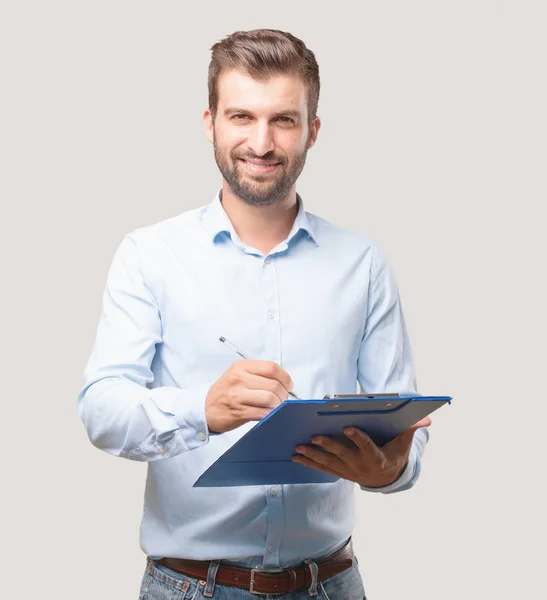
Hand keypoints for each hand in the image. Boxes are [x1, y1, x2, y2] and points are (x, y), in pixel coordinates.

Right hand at [206, 360, 293, 432]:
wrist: (204, 409)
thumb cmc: (225, 392)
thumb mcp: (237, 375)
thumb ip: (258, 374)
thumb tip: (283, 381)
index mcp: (241, 366)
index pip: (271, 368)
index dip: (285, 377)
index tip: (289, 385)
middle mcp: (238, 378)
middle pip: (273, 384)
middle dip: (284, 394)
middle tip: (283, 399)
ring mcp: (237, 395)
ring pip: (270, 398)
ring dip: (279, 405)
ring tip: (277, 407)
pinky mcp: (238, 411)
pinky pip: (263, 413)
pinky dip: (271, 414)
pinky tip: (270, 414)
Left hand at [292, 417, 431, 487]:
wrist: (387, 479)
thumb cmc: (394, 454)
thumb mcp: (404, 443)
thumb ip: (410, 429)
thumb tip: (426, 419)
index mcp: (377, 458)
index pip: (367, 446)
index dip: (358, 438)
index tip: (348, 427)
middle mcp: (361, 466)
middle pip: (343, 455)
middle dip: (328, 445)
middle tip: (314, 436)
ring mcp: (349, 471)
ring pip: (329, 463)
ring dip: (313, 456)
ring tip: (298, 447)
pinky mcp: (340, 472)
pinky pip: (323, 468)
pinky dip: (309, 462)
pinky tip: (296, 456)